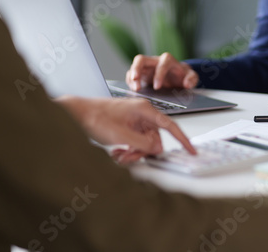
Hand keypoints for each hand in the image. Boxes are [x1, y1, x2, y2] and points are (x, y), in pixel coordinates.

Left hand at [56, 96, 195, 163]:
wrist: (76, 113)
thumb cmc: (95, 117)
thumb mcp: (121, 135)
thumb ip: (143, 143)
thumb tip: (158, 149)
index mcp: (145, 110)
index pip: (170, 126)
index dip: (182, 139)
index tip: (191, 150)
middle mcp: (142, 114)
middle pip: (154, 140)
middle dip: (142, 152)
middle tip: (128, 157)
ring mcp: (134, 120)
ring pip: (144, 143)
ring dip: (133, 153)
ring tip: (118, 155)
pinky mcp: (127, 126)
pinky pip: (135, 142)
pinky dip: (128, 149)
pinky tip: (116, 151)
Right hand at [126, 53, 198, 90]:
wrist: (178, 76)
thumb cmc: (183, 76)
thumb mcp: (191, 77)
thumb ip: (192, 79)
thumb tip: (187, 84)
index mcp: (168, 61)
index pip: (162, 64)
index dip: (159, 74)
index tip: (157, 86)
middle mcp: (155, 61)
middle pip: (141, 59)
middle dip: (137, 69)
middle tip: (135, 80)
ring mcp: (147, 67)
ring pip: (135, 66)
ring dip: (132, 77)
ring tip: (134, 89)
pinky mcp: (141, 73)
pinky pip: (132, 74)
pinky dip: (130, 81)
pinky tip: (133, 89)